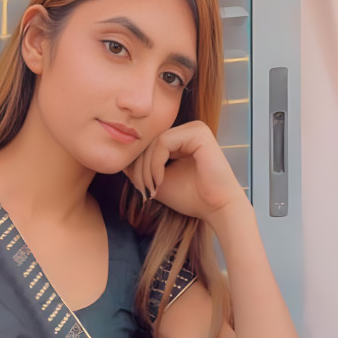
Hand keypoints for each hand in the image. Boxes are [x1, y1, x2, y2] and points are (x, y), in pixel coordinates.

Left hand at [122, 119, 246, 222]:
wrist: (217, 209)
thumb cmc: (191, 198)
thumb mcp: (157, 182)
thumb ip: (140, 170)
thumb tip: (119, 161)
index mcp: (180, 140)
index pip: (148, 145)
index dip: (136, 166)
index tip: (140, 190)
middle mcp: (188, 130)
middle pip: (148, 142)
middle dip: (139, 169)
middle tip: (143, 191)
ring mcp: (194, 128)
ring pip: (153, 143)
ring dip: (145, 169)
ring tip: (151, 189)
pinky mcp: (198, 132)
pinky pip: (163, 143)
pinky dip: (155, 164)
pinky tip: (160, 181)